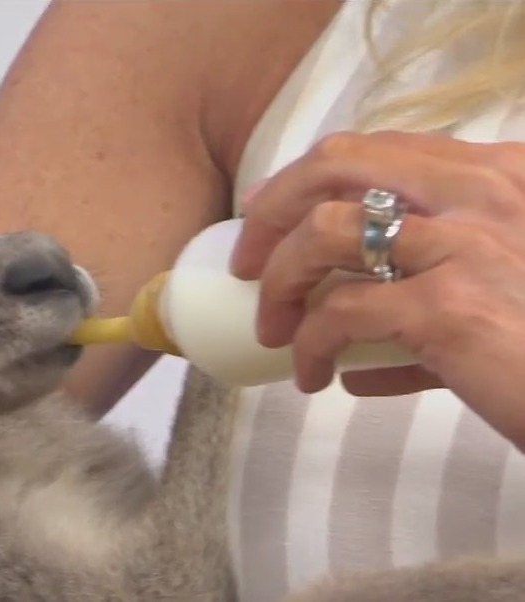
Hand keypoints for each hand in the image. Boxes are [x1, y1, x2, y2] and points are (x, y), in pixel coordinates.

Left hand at [229, 131, 524, 448]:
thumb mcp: (503, 293)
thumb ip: (434, 301)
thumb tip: (356, 363)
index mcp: (498, 178)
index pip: (374, 148)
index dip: (302, 178)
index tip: (266, 216)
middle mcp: (485, 195)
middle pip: (336, 166)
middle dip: (271, 211)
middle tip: (246, 263)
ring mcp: (468, 247)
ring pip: (323, 233)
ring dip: (276, 283)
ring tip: (271, 329)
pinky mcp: (449, 308)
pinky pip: (338, 313)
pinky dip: (307, 346)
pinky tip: (311, 376)